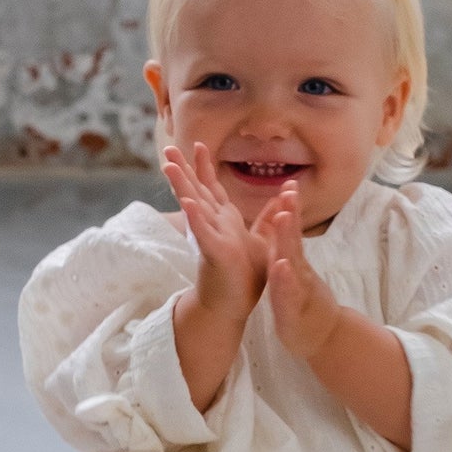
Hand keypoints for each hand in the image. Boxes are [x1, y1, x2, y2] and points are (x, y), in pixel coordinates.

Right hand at [161, 142, 291, 323]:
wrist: (234, 307)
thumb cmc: (246, 277)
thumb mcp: (263, 239)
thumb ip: (269, 216)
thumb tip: (284, 193)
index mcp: (224, 221)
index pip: (211, 188)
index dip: (203, 167)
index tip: (198, 145)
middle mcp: (214, 225)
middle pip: (195, 191)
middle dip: (182, 169)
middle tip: (168, 148)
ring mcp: (211, 238)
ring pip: (194, 206)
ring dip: (181, 185)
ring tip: (168, 166)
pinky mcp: (215, 253)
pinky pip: (203, 233)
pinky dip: (196, 218)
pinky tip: (188, 203)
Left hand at [258, 180, 343, 359]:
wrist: (322, 336)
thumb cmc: (304, 303)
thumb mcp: (294, 273)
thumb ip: (290, 250)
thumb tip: (285, 221)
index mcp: (293, 263)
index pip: (291, 233)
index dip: (288, 209)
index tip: (288, 184)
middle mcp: (298, 273)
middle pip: (293, 241)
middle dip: (290, 216)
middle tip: (289, 192)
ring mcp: (297, 291)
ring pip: (292, 263)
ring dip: (286, 240)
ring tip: (282, 218)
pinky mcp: (292, 311)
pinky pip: (287, 294)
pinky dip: (285, 280)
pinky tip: (281, 266)